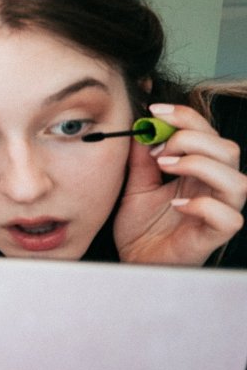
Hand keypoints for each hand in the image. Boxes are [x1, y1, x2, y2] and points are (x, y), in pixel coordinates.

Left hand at [114, 103, 245, 265]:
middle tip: (159, 148)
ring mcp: (218, 212)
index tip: (155, 110)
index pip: (209, 134)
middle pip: (229, 151)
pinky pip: (228, 218)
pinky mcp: (214, 237)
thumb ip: (141, 157)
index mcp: (200, 171)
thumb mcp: (135, 183)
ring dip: (201, 165)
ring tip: (166, 166)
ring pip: (238, 182)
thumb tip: (141, 124)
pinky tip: (176, 204)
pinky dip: (204, 206)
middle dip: (193, 138)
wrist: (133, 260)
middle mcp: (214, 188)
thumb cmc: (141, 225)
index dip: (187, 117)